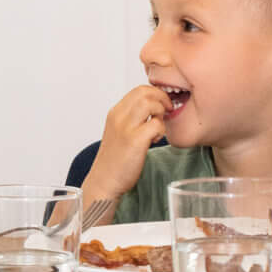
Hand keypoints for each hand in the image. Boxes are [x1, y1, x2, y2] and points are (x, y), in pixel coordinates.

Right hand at [83, 85, 171, 200]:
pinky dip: (161, 129)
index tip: (162, 106)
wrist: (104, 181)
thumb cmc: (115, 160)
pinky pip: (156, 124)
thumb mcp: (119, 132)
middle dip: (162, 99)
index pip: (139, 90)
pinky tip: (155, 140)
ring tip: (158, 127)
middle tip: (166, 113)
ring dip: (161, 112)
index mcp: (115, 113)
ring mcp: (125, 128)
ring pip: (150, 103)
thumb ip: (133, 118)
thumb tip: (154, 108)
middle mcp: (118, 117)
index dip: (155, 94)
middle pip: (145, 92)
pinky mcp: (134, 140)